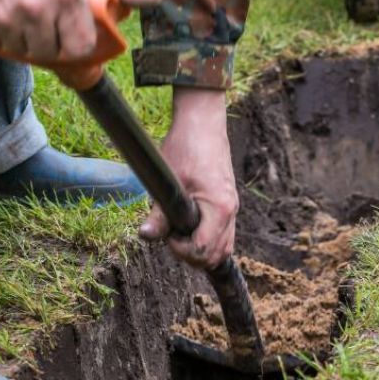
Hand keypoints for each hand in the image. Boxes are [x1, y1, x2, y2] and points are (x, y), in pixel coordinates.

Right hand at [0, 0, 160, 61]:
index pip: (79, 48)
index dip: (77, 44)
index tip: (71, 34)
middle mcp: (34, 9)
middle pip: (50, 53)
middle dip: (51, 43)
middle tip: (45, 24)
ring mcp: (2, 17)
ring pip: (22, 52)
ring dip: (24, 41)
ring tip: (23, 16)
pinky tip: (1, 14)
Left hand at [138, 89, 238, 269]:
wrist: (203, 124)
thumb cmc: (186, 148)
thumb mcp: (169, 182)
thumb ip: (160, 213)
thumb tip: (146, 235)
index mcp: (219, 208)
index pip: (204, 250)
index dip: (182, 250)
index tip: (167, 235)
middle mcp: (231, 212)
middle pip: (218, 255)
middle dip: (192, 255)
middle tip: (171, 238)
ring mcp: (232, 208)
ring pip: (224, 247)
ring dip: (201, 250)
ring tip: (179, 235)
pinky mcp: (228, 203)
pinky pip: (224, 234)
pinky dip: (208, 240)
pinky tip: (189, 229)